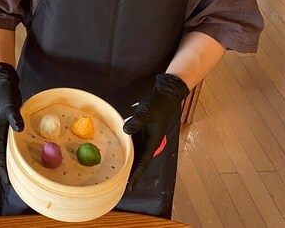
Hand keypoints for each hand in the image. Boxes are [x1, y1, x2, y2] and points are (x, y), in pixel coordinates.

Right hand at [0, 63, 23, 185]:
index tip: (7, 181)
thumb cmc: (6, 96)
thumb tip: (19, 129)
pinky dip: (12, 154)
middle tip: (10, 185)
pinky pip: (8, 145)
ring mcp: (0, 131)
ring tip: (13, 177)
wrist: (4, 85)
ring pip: (3, 151)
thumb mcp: (11, 107)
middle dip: (4, 170)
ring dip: (8, 163)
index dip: (2, 168)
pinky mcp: (6, 128)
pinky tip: (18, 159)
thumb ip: (15, 118)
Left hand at [123, 73, 188, 191]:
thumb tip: (125, 130)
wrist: (166, 95)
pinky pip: (133, 143)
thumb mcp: (146, 112)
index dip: (135, 175)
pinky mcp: (142, 130)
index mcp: (152, 142)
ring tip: (118, 173)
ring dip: (129, 162)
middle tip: (119, 185)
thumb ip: (136, 122)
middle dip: (130, 173)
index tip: (129, 188)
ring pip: (135, 153)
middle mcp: (149, 142)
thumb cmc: (158, 105)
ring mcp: (145, 136)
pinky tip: (119, 152)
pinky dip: (127, 149)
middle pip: (138, 161)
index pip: (142, 163)